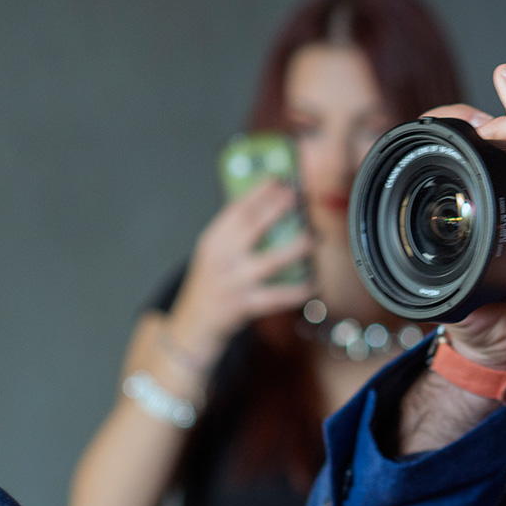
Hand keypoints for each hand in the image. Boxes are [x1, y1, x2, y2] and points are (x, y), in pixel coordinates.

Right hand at [167, 180, 313, 378]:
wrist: (191, 327)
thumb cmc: (211, 285)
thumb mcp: (214, 254)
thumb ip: (237, 234)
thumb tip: (272, 207)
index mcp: (212, 242)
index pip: (234, 210)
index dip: (257, 192)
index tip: (278, 178)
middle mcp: (220, 259)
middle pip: (249, 227)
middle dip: (275, 208)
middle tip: (297, 196)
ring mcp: (232, 282)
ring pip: (269, 261)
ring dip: (295, 248)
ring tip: (313, 238)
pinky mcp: (243, 306)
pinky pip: (277, 296)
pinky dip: (298, 290)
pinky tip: (314, 283)